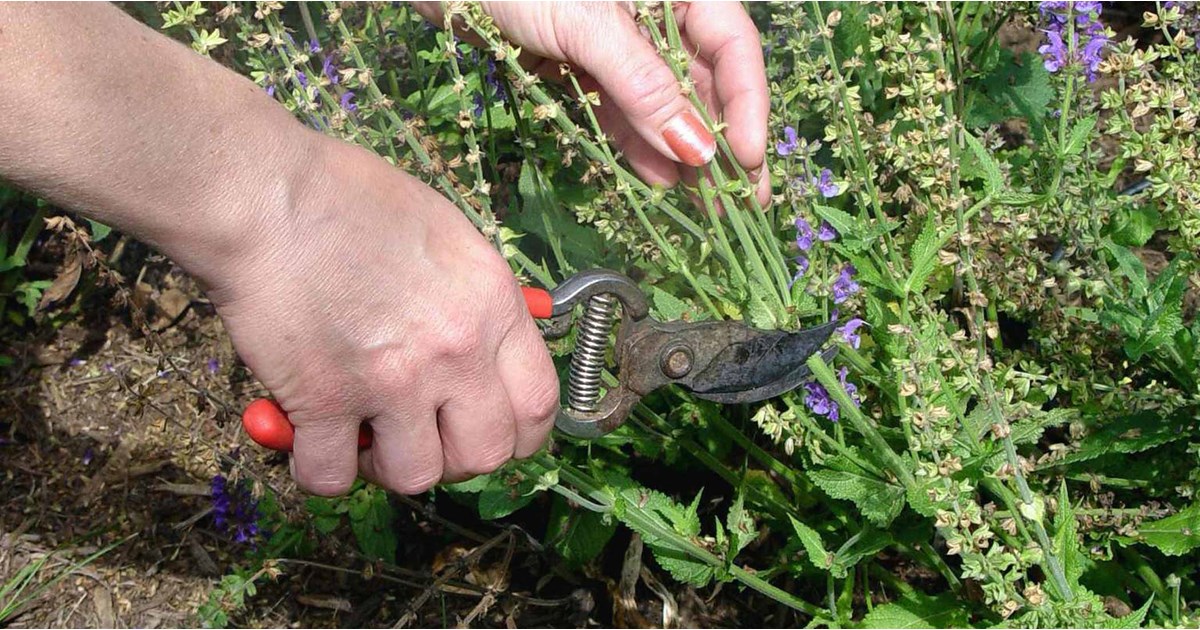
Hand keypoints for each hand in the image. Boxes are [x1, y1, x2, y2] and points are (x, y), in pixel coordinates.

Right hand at [210, 135, 559, 494]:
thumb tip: (487, 344)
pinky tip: (309, 439)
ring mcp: (392, 380)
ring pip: (417, 476)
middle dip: (457, 457)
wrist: (267, 195)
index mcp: (492, 305)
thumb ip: (476, 299)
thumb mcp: (448, 234)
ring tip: (365, 434)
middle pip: (488, 453)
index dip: (518, 433)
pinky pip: (331, 477)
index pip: (539, 403)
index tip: (490, 431)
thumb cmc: (349, 198)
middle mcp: (455, 350)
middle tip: (423, 435)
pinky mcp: (324, 400)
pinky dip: (319, 470)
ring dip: (390, 466)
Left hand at [415, 1, 770, 204]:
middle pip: (705, 81)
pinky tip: (658, 181)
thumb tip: (697, 148)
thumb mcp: (588, 25)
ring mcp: (619, 39)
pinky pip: (621, 109)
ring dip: (681, 153)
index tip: (748, 160)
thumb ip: (644, 87)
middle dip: (721, 141)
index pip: (734, 46)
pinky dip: (637, 144)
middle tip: (740, 202)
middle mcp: (658, 10)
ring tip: (703, 206)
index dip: (748, 105)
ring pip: (664, 102)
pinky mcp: (584, 63)